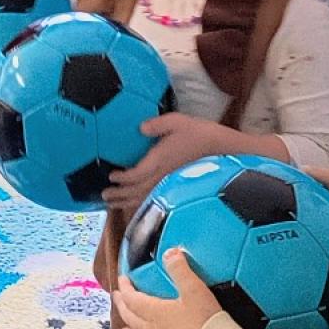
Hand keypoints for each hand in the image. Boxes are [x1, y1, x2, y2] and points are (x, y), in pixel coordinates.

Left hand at [106, 110, 230, 209]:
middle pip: (136, 190)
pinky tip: (134, 206)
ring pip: (144, 198)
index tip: (111, 176)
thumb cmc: (200, 134)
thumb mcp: (179, 121)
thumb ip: (158, 124)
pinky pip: (155, 200)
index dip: (122, 178)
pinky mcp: (175, 187)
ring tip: (112, 204)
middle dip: (119, 194)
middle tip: (104, 195)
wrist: (223, 150)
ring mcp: (169, 184)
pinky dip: (141, 205)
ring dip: (126, 202)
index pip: (136, 175)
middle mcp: (162, 176)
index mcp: (160, 160)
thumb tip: (141, 127)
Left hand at [112, 249, 220, 328]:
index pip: (131, 298)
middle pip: (129, 317)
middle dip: (122, 305)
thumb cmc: (205, 322)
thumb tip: (169, 253)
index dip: (125, 288)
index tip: (122, 280)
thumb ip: (180, 270)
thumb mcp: (194, 289)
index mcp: (154, 313)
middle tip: (118, 298)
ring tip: (124, 327)